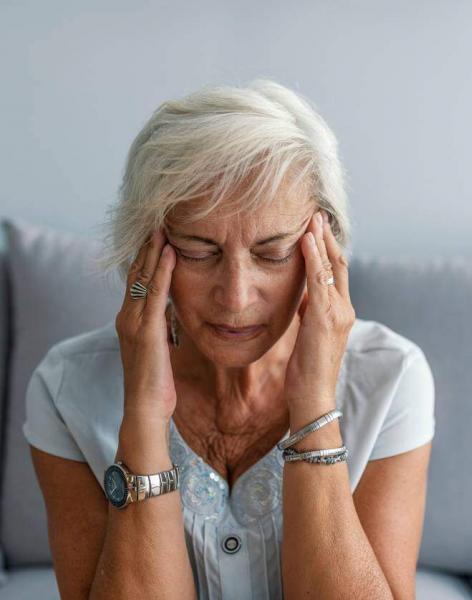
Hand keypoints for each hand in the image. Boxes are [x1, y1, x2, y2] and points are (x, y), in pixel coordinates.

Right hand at [115, 228, 176, 426]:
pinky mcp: (146, 330)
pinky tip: (170, 252)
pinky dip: (162, 271)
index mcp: (130, 320)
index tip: (156, 236)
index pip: (136, 281)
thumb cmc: (155, 381)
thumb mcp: (158, 346)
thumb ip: (160, 325)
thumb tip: (169, 310)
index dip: (145, 257)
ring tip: (162, 227)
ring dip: (153, 251)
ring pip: (143, 278)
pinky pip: (156, 293)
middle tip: (157, 221)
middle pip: (136, 273)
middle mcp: (127, 316)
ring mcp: (133, 322)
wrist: (146, 407)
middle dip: (147, 247)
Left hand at [283, 210, 355, 409]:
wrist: (313, 397)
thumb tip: (302, 297)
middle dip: (328, 238)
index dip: (329, 250)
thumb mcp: (309, 335)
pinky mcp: (326, 318)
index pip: (337, 274)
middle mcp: (345, 310)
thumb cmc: (307, 370)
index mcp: (341, 313)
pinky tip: (306, 240)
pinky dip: (314, 258)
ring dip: (321, 241)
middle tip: (317, 215)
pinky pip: (320, 280)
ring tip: (312, 219)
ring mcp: (338, 313)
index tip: (318, 230)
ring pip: (332, 268)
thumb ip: (310, 314)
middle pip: (340, 264)